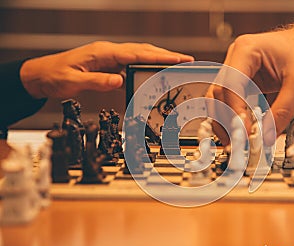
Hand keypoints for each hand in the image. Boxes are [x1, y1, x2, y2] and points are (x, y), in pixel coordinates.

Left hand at [20, 41, 193, 98]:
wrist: (41, 74)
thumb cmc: (55, 76)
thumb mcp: (74, 81)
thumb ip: (98, 81)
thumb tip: (120, 81)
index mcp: (103, 52)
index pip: (137, 53)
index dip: (159, 56)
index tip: (178, 59)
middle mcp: (108, 51)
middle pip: (143, 50)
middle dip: (166, 54)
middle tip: (186, 60)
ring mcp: (109, 56)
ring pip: (139, 53)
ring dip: (159, 57)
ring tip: (177, 63)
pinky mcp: (107, 62)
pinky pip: (132, 61)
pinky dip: (147, 62)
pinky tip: (154, 68)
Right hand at [207, 28, 293, 144]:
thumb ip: (283, 110)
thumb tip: (266, 136)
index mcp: (246, 49)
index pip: (231, 84)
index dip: (235, 111)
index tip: (244, 132)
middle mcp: (234, 58)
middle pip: (219, 94)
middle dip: (227, 120)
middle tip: (238, 142)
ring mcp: (234, 70)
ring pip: (218, 100)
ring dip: (223, 122)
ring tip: (235, 142)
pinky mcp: (238, 82)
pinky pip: (227, 102)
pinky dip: (230, 118)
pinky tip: (238, 133)